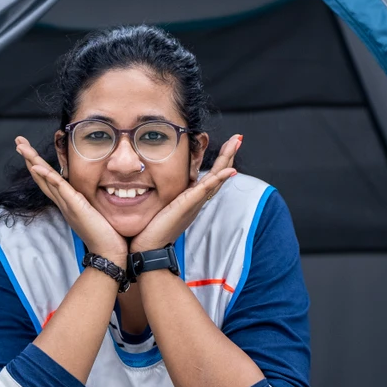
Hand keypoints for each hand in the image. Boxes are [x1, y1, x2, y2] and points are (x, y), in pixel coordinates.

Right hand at [15, 137, 127, 263]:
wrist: (109, 252)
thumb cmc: (106, 234)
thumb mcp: (95, 210)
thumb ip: (89, 200)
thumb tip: (95, 189)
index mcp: (66, 202)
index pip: (48, 179)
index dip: (38, 164)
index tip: (30, 149)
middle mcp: (62, 202)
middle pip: (40, 176)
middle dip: (29, 157)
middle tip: (18, 141)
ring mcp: (67, 204)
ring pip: (45, 179)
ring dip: (32, 161)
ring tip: (21, 147)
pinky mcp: (75, 206)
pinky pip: (59, 189)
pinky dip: (47, 177)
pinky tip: (37, 166)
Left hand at [131, 135, 240, 253]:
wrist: (148, 248)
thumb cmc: (151, 230)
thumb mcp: (161, 205)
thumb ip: (165, 195)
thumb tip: (157, 183)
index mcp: (191, 199)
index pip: (210, 176)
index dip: (219, 161)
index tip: (226, 146)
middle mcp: (196, 200)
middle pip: (218, 174)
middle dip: (228, 155)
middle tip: (238, 138)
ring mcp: (194, 202)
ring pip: (216, 177)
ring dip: (227, 159)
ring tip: (236, 143)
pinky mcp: (188, 205)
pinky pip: (207, 189)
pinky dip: (219, 179)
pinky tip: (230, 170)